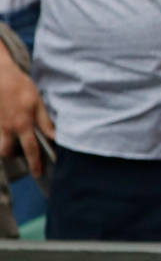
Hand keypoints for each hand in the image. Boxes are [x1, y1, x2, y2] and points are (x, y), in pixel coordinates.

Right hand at [0, 53, 52, 178]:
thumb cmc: (20, 87)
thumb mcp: (37, 102)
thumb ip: (45, 121)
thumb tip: (55, 137)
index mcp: (22, 125)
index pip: (31, 149)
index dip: (35, 163)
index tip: (38, 174)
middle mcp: (8, 129)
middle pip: (8, 152)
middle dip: (15, 157)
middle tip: (23, 158)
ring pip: (0, 144)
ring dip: (7, 147)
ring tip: (16, 145)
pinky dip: (3, 137)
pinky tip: (10, 132)